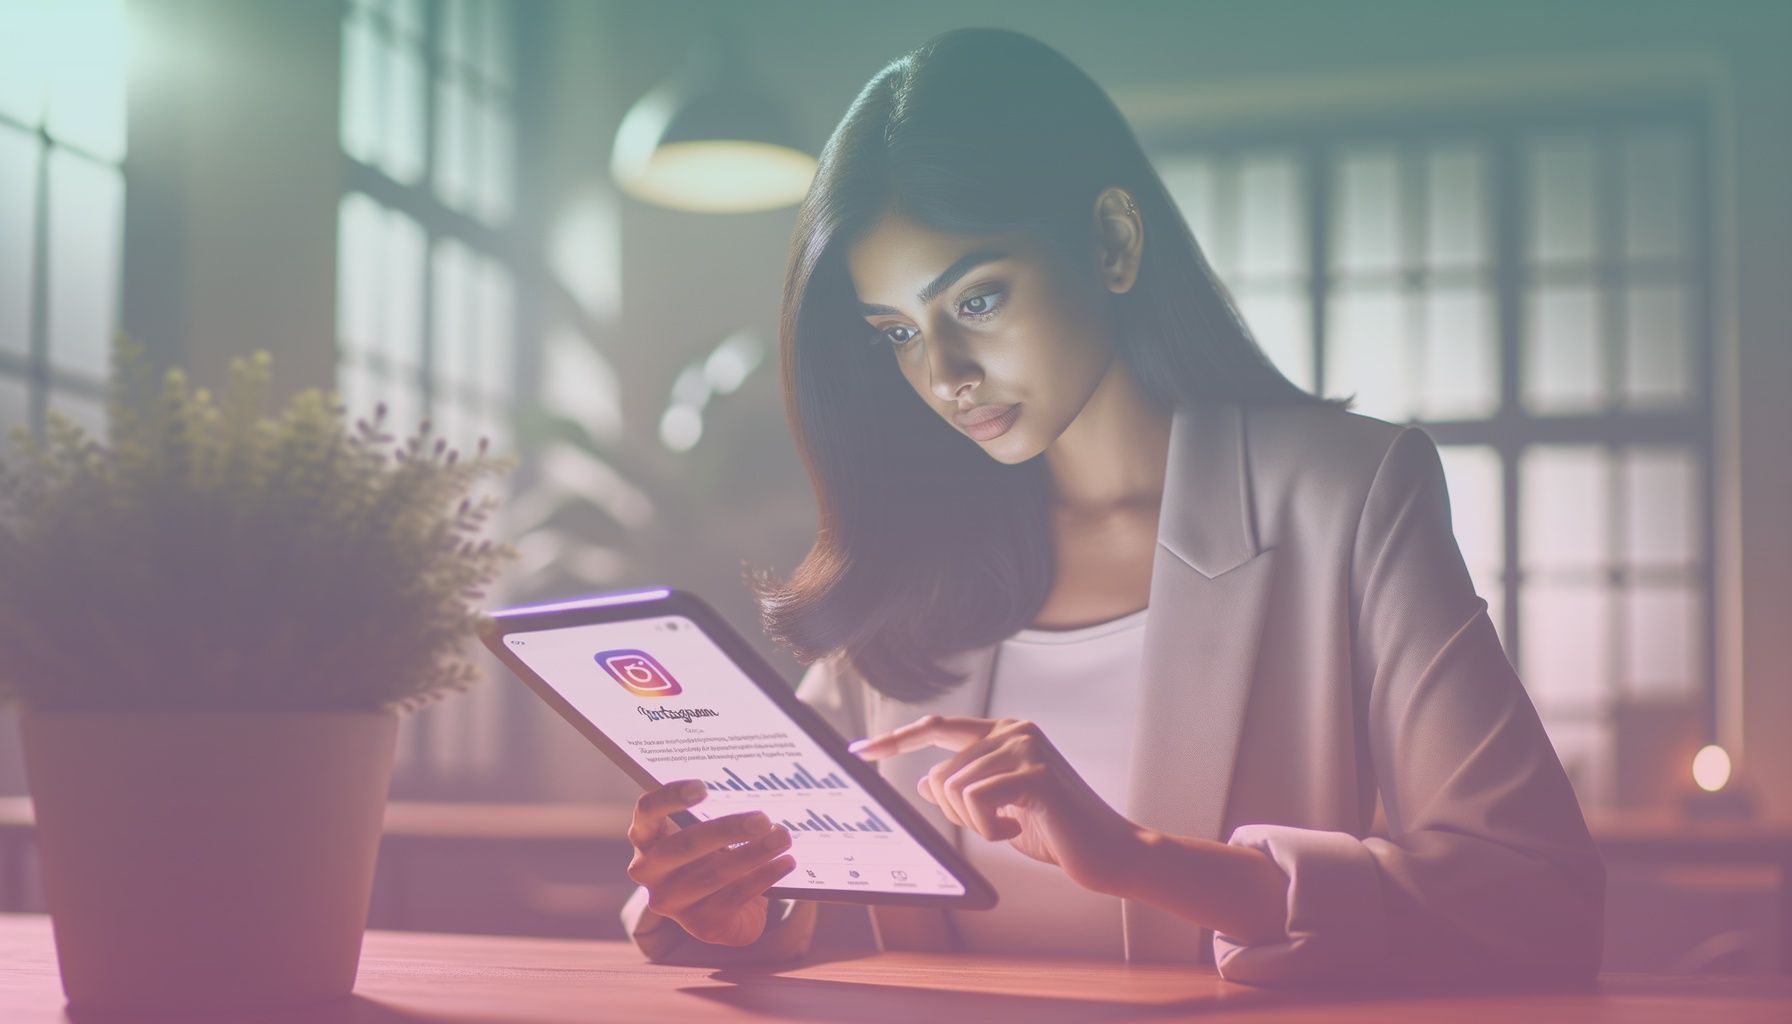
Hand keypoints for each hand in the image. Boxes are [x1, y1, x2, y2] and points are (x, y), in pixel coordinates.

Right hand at [625, 780, 796, 946]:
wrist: (727, 908)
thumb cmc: (714, 855)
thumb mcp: (707, 833)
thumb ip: (715, 815)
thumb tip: (752, 794)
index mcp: (647, 838)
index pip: (647, 812)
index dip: (669, 798)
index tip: (702, 787)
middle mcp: (650, 872)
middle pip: (683, 846)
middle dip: (725, 830)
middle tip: (762, 818)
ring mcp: (672, 902)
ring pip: (712, 875)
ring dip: (752, 854)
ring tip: (782, 837)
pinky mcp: (700, 925)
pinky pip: (734, 897)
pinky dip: (764, 877)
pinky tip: (785, 862)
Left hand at [849, 715, 1148, 896]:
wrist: (1108, 852)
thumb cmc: (1056, 832)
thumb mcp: (1000, 811)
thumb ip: (966, 792)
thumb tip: (927, 783)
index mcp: (1004, 733)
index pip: (936, 729)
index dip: (896, 740)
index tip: (860, 750)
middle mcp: (1014, 730)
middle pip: (941, 774)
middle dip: (957, 814)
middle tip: (997, 825)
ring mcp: (1026, 747)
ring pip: (955, 790)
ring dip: (977, 824)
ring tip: (1015, 826)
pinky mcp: (1035, 772)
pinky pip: (976, 801)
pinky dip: (990, 828)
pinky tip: (1020, 829)